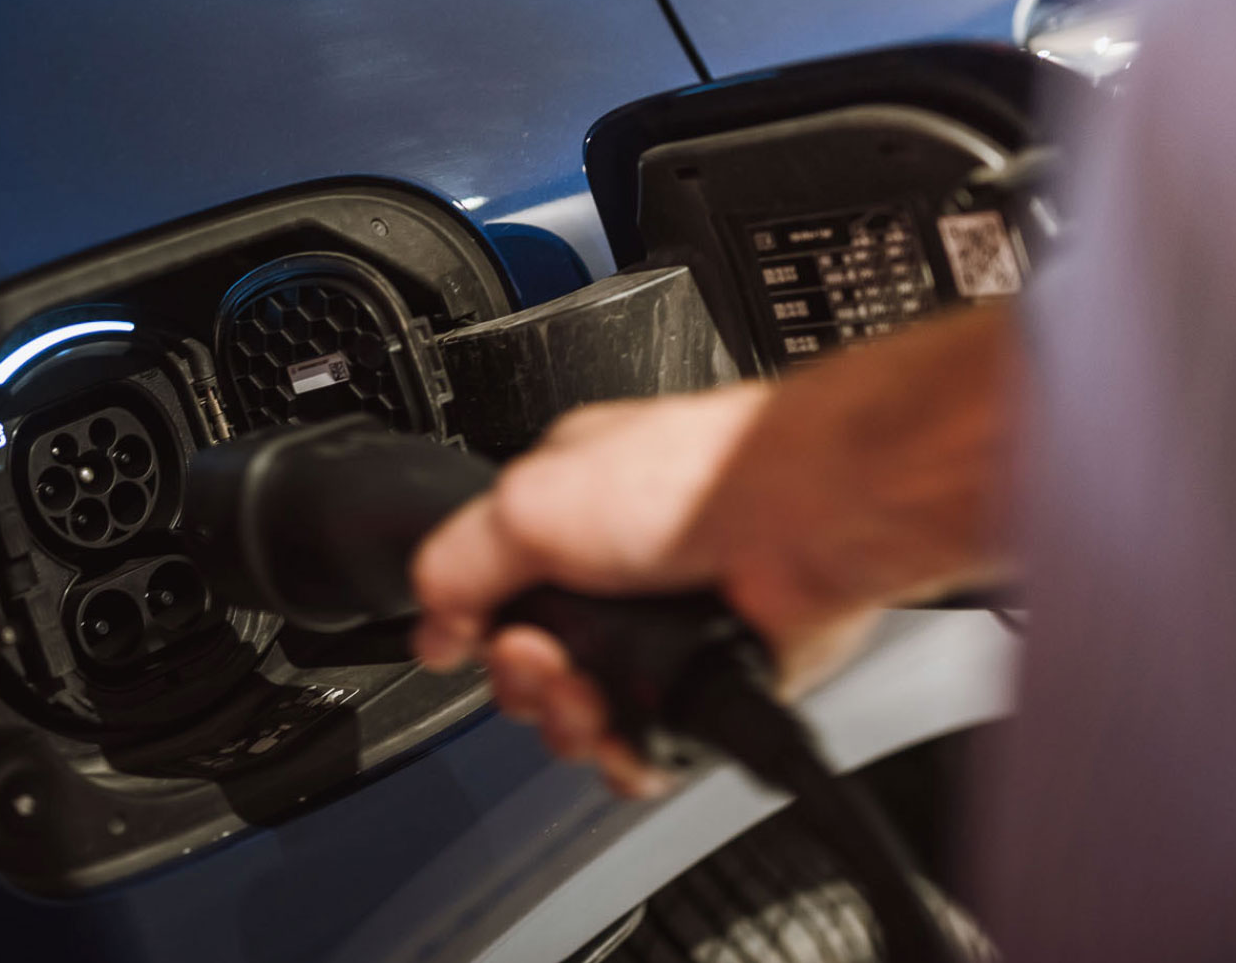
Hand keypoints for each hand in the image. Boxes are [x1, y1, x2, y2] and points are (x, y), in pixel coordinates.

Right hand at [411, 305, 1020, 795]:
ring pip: (585, 715)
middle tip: (552, 665)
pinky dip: (634, 756)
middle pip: (532, 669)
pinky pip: (651, 746)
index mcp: (564, 511)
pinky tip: (633, 740)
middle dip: (528, 683)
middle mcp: (614, 571)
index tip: (477, 642)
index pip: (490, 595)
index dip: (476, 633)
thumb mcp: (529, 504)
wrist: (805, 520)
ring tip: (596, 699)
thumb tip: (430, 631)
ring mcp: (663, 631)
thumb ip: (456, 564)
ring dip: (576, 723)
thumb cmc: (692, 480)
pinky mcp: (711, 681)